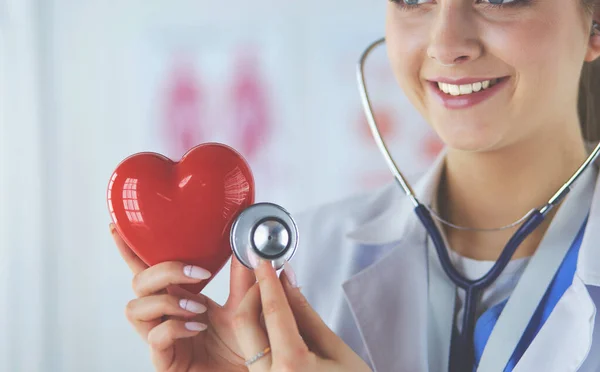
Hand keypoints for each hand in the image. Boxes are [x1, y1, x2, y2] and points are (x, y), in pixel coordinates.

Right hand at [110, 223, 251, 371]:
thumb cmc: (240, 347)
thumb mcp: (244, 307)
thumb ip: (242, 281)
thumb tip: (247, 250)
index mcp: (177, 297)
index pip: (148, 269)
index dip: (129, 250)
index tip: (117, 227)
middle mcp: (164, 315)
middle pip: (138, 282)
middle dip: (164, 271)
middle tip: (198, 274)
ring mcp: (160, 337)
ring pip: (136, 308)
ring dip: (167, 301)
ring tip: (197, 308)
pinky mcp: (163, 360)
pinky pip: (155, 337)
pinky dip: (175, 327)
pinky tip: (196, 327)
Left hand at [232, 258, 371, 371]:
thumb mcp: (337, 351)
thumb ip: (307, 314)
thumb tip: (289, 280)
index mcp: (291, 366)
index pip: (273, 310)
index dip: (267, 279)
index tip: (262, 258)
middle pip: (244, 322)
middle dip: (253, 292)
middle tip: (266, 275)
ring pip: (245, 339)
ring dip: (254, 312)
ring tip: (273, 294)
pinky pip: (253, 355)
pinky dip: (260, 332)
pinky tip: (275, 322)